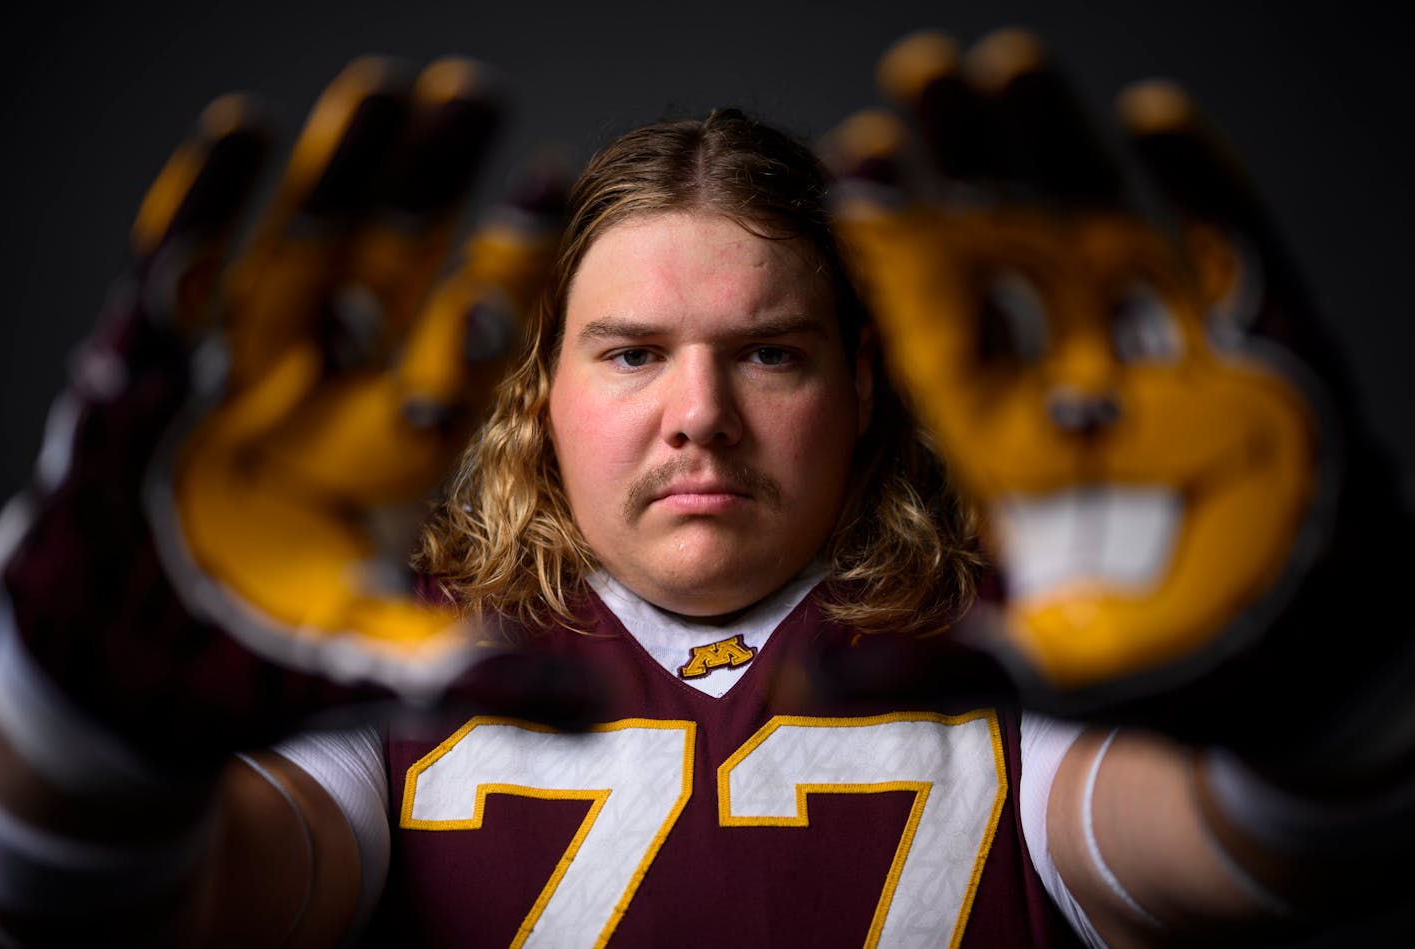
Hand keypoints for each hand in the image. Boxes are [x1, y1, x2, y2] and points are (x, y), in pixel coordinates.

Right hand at [0, 57, 579, 762]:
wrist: (134, 675)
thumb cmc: (256, 669)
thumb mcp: (373, 667)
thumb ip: (477, 670)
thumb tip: (597, 706)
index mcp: (391, 451)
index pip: (459, 344)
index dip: (503, 271)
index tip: (552, 197)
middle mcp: (327, 396)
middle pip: (387, 272)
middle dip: (427, 189)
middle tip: (475, 97)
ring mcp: (240, 375)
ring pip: (295, 254)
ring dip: (333, 177)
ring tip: (379, 91)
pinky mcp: (152, 374)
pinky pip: (178, 280)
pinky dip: (201, 212)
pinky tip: (239, 139)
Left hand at [825, 29, 1413, 771]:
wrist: (1292, 654)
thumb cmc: (1170, 654)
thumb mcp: (1042, 660)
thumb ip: (940, 659)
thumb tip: (823, 681)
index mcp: (1010, 433)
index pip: (937, 322)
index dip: (893, 246)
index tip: (846, 169)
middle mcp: (1077, 374)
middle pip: (1007, 248)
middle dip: (961, 162)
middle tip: (912, 76)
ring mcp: (1165, 350)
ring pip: (1102, 223)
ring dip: (1057, 146)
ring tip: (1003, 64)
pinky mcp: (1259, 346)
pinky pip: (1228, 250)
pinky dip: (1198, 184)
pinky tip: (1149, 118)